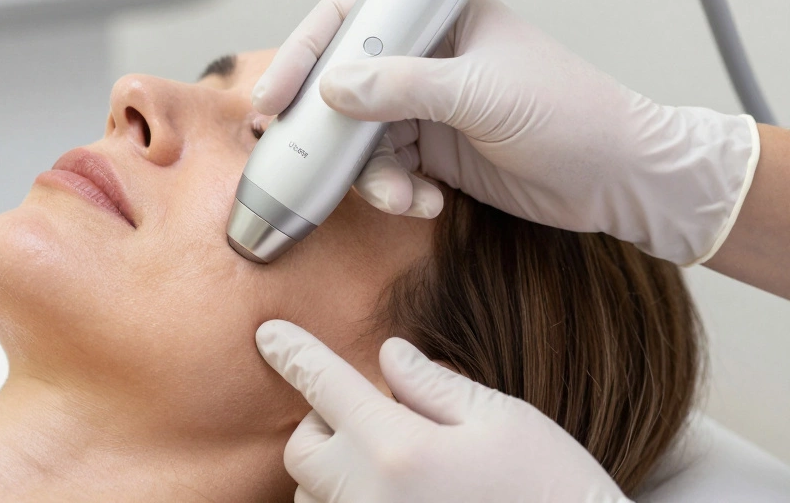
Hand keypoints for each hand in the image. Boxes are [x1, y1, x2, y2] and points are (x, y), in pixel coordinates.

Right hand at [252, 0, 758, 264]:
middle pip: (344, 83)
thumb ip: (403, 88)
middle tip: (300, 157)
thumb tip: (333, 87)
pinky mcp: (434, 152)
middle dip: (325, 126)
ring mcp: (427, 108)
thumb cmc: (572, 115)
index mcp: (442, 17)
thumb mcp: (482, 94)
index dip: (307, 52)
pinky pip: (385, 171)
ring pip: (360, 137)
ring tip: (403, 196)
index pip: (353, 18)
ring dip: (369, 173)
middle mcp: (427, 57)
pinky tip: (427, 203)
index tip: (277, 96)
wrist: (621, 180)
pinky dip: (396, 192)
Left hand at [255, 320, 630, 502]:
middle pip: (304, 449)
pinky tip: (399, 496)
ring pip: (315, 497)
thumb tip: (387, 356)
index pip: (324, 385)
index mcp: (399, 448)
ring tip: (396, 471)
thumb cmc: (554, 489)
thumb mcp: (507, 420)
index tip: (266, 333)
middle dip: (325, 426)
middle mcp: (370, 497)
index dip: (293, 353)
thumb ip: (435, 386)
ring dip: (336, 475)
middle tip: (376, 421)